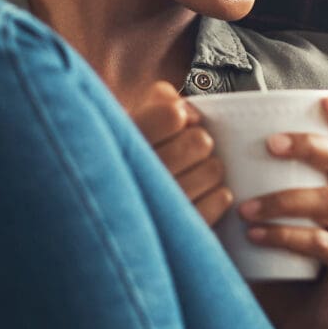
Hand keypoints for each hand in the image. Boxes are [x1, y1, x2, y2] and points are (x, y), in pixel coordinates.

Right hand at [127, 82, 233, 224]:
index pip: (174, 115)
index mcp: (124, 141)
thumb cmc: (128, 155)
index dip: (179, 115)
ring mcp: (160, 206)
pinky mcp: (180, 229)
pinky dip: (216, 195)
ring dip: (207, 169)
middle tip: (184, 151)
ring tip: (189, 174)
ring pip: (213, 171)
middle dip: (197, 143)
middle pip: (200, 142)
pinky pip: (220, 200)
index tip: (174, 122)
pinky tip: (199, 193)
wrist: (107, 207)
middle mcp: (139, 174)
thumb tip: (192, 114)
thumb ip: (160, 99)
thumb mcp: (133, 116)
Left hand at [241, 94, 327, 328]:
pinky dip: (287, 236)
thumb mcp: (264, 222)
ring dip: (284, 198)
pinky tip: (255, 236)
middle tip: (268, 144)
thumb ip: (248, 188)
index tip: (324, 100)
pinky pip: (323, 245)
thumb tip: (199, 144)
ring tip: (245, 206)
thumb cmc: (276, 274)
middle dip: (310, 144)